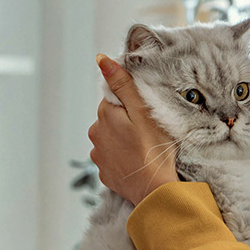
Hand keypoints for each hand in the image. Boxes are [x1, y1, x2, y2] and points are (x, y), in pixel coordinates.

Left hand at [89, 54, 180, 205]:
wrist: (154, 190)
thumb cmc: (153, 149)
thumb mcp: (143, 110)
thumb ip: (122, 84)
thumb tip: (101, 59)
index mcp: (104, 116)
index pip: (114, 99)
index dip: (131, 105)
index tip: (145, 115)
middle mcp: (96, 134)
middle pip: (112, 119)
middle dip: (127, 122)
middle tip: (148, 132)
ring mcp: (99, 156)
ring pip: (112, 139)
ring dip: (125, 141)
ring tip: (144, 149)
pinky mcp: (105, 174)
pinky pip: (114, 159)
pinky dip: (124, 159)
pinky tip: (138, 162)